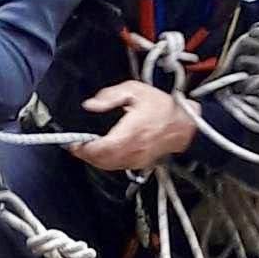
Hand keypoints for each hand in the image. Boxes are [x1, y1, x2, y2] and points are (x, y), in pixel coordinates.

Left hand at [70, 81, 196, 171]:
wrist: (185, 124)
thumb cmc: (163, 106)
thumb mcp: (135, 90)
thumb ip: (110, 96)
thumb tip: (91, 104)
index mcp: (131, 131)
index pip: (102, 147)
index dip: (85, 148)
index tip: (73, 143)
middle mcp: (133, 149)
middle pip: (102, 160)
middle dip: (85, 155)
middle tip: (75, 146)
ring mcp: (138, 159)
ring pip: (109, 166)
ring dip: (94, 160)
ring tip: (85, 149)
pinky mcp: (141, 163)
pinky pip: (118, 167)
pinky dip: (106, 163)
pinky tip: (101, 154)